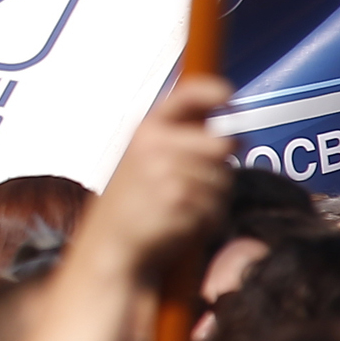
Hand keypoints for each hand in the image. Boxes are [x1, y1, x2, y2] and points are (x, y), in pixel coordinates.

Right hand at [72, 80, 232, 283]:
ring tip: (182, 208)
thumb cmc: (130, 205)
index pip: (189, 95)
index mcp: (147, 129)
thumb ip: (177, 135)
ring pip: (223, 179)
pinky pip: (217, 205)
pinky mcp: (179, 201)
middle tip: (200, 181)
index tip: (229, 98)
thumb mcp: (141, 157)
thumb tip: (219, 112)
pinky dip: (208, 219)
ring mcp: (167, 172)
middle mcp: (156, 145)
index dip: (215, 92)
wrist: (109, 248)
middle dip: (222, 165)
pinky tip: (182, 224)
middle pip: (223, 144)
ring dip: (213, 198)